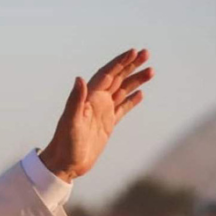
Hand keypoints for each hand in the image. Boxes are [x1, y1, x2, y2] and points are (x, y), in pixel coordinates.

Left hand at [40, 48, 153, 181]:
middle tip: (146, 53)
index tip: (133, 52)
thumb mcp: (71, 121)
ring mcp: (102, 113)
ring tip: (151, 70)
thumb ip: (76, 100)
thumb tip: (80, 79)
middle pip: (117, 78)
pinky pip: (122, 108)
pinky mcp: (107, 125)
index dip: (120, 62)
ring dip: (135, 80)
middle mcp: (96, 102)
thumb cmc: (65, 143)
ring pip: (122, 91)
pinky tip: (140, 93)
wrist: (65, 163)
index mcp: (88, 98)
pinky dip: (131, 100)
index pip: (107, 74)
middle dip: (131, 65)